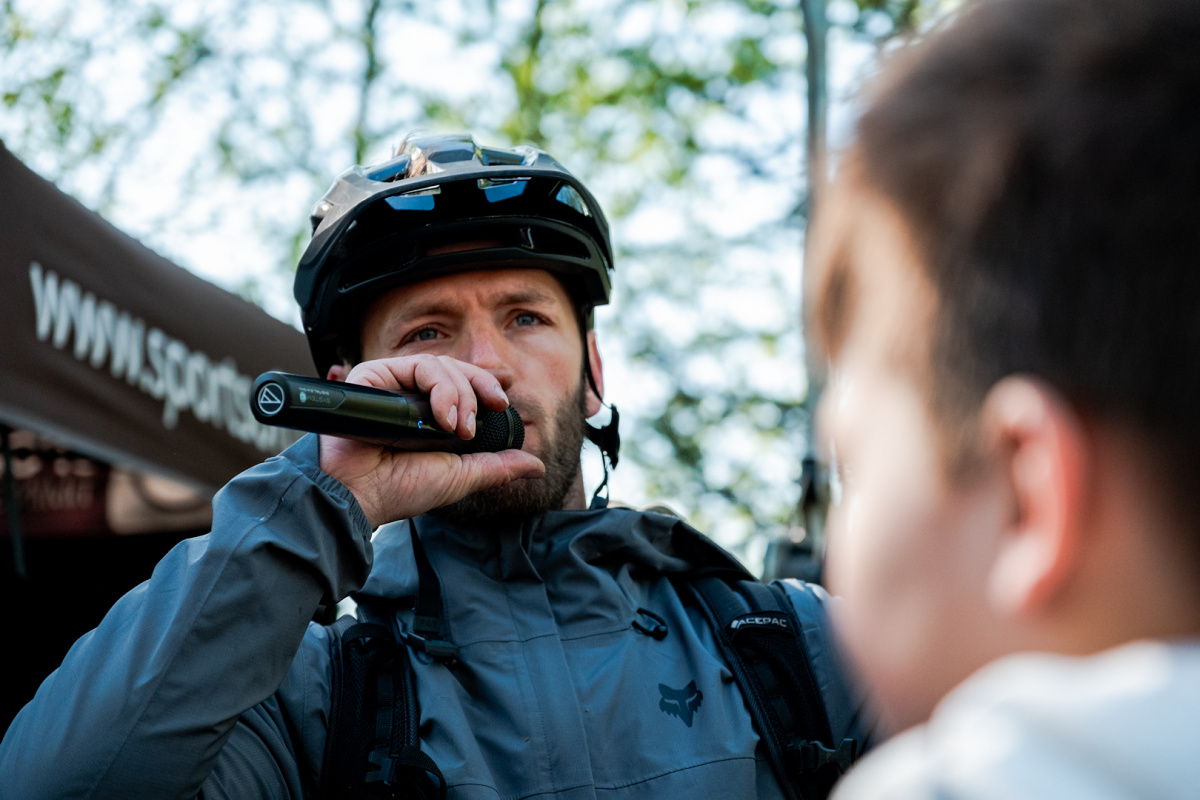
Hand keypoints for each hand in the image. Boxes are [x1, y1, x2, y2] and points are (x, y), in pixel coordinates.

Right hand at [319, 355, 544, 526]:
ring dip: (459, 393)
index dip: (487, 382)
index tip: (505, 397)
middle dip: (477, 391)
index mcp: (431, 414)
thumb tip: (536, 466)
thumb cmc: (401, 489)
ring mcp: (393, 383)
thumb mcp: (462, 476)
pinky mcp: (373, 377)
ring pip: (440, 365)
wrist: (361, 496)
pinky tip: (440, 417)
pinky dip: (438, 387)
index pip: (465, 384)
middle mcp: (412, 395)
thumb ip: (497, 467)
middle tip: (478, 422)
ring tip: (457, 427)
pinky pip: (415, 364)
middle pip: (456, 370)